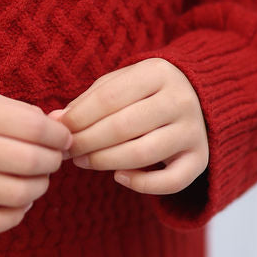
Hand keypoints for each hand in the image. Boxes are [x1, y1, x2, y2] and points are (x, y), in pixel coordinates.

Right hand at [0, 86, 72, 235]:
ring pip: (15, 194)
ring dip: (38, 188)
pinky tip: (18, 202)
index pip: (32, 126)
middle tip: (53, 159)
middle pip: (27, 161)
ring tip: (36, 179)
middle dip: (52, 162)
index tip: (62, 138)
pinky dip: (14, 215)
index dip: (58, 135)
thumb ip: (16, 113)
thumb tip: (60, 134)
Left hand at [49, 58, 208, 195]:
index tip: (58, 131)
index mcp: (158, 72)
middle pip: (122, 127)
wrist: (199, 97)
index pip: (108, 98)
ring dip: (104, 162)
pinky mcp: (201, 158)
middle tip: (67, 151)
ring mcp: (193, 130)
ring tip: (83, 162)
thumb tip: (55, 120)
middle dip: (86, 143)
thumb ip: (88, 100)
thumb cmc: (145, 92)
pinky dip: (141, 185)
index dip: (78, 118)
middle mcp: (180, 100)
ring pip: (142, 154)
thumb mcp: (120, 83)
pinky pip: (171, 181)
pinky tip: (119, 177)